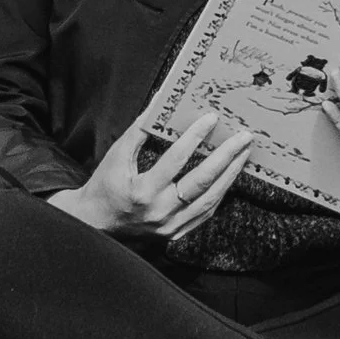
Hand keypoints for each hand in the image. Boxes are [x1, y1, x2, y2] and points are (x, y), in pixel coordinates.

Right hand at [48, 111, 254, 242]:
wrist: (95, 224)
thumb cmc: (105, 187)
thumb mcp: (116, 156)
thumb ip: (138, 132)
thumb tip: (160, 105)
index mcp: (142, 191)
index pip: (175, 160)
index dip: (195, 137)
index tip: (211, 119)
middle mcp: (159, 211)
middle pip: (201, 183)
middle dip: (226, 158)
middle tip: (244, 138)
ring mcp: (170, 226)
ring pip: (209, 200)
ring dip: (230, 175)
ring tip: (243, 154)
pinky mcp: (176, 233)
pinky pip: (205, 214)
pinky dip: (219, 194)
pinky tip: (229, 177)